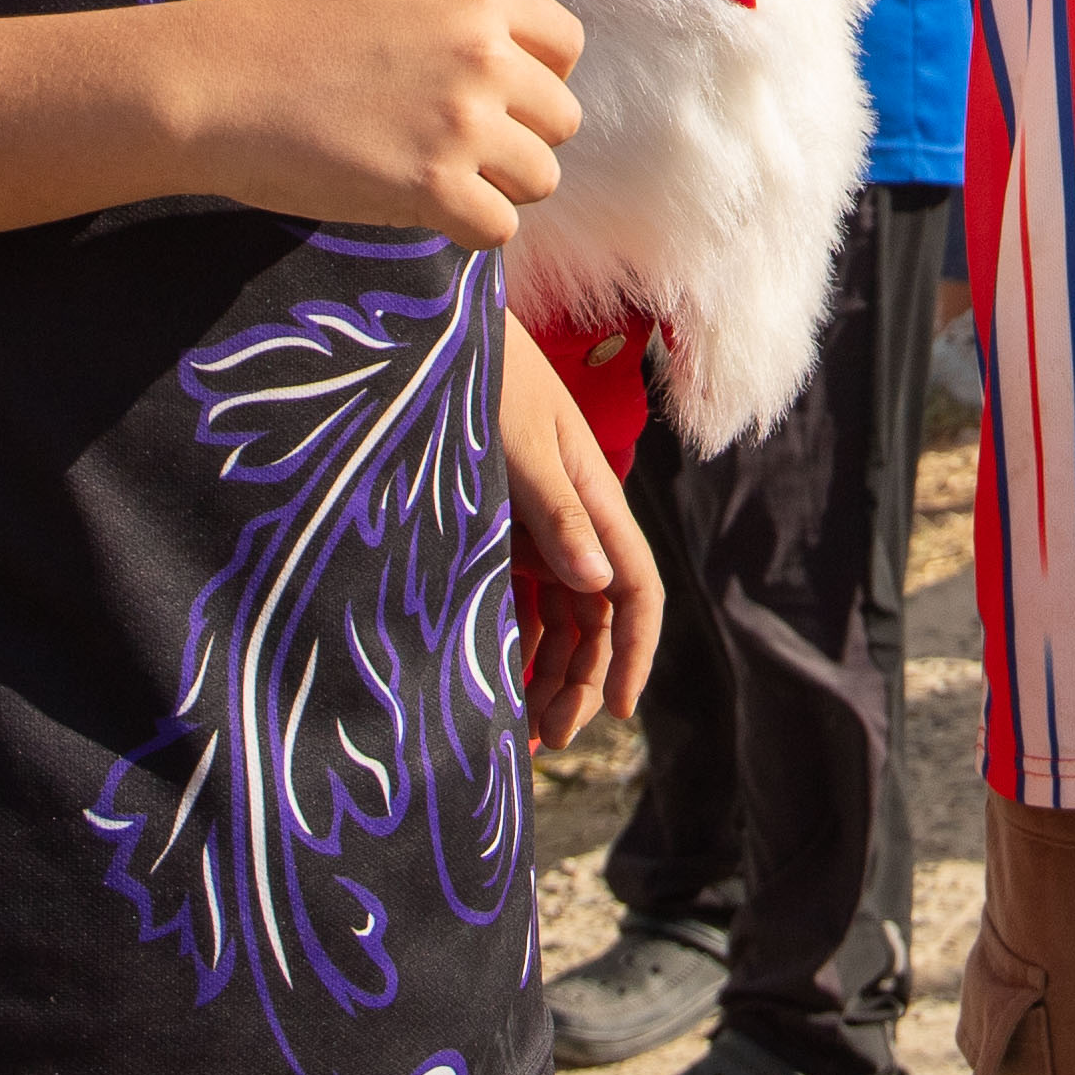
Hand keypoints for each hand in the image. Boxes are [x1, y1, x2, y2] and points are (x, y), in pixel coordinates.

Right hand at [183, 0, 582, 245]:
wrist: (214, 86)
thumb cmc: (286, 16)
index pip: (567, 48)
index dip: (531, 74)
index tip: (473, 86)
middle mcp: (485, 57)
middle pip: (561, 120)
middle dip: (517, 136)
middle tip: (445, 137)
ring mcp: (462, 125)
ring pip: (539, 178)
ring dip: (497, 186)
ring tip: (435, 171)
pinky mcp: (432, 188)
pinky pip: (498, 228)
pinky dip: (468, 229)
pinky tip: (421, 207)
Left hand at [494, 318, 658, 746]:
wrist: (438, 334)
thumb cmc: (487, 378)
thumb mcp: (520, 444)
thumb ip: (558, 512)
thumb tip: (596, 584)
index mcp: (595, 501)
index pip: (636, 590)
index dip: (636, 653)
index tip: (620, 712)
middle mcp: (574, 522)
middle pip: (596, 619)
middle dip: (582, 682)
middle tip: (546, 740)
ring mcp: (536, 527)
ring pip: (557, 617)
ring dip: (546, 671)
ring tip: (516, 730)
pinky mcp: (499, 528)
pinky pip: (516, 597)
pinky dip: (511, 640)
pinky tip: (492, 679)